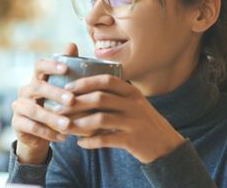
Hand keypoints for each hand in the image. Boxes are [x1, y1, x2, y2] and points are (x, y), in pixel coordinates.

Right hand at [11, 43, 77, 163]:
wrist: (39, 134)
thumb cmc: (54, 106)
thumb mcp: (62, 89)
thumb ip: (67, 69)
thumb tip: (72, 43)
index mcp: (37, 78)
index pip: (39, 65)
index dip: (51, 66)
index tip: (66, 69)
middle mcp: (25, 90)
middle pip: (37, 87)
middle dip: (55, 93)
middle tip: (72, 100)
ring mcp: (19, 107)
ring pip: (34, 110)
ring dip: (52, 117)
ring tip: (68, 124)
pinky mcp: (17, 123)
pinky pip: (31, 127)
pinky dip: (47, 132)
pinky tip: (62, 137)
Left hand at [57, 74, 184, 163]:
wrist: (167, 146)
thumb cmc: (144, 123)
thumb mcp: (135, 104)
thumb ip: (116, 96)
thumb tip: (85, 90)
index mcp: (133, 92)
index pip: (107, 80)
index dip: (85, 82)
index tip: (69, 87)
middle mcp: (134, 104)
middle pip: (99, 98)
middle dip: (76, 103)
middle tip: (60, 108)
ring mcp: (134, 122)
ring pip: (100, 119)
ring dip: (79, 123)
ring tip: (65, 127)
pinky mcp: (132, 140)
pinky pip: (106, 139)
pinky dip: (91, 142)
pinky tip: (80, 143)